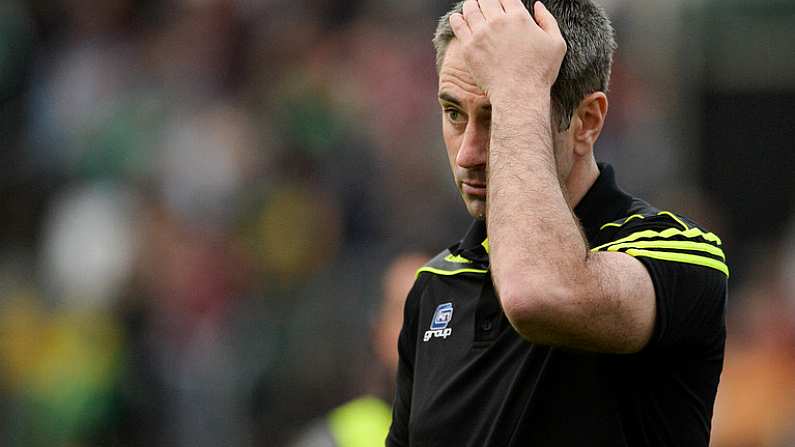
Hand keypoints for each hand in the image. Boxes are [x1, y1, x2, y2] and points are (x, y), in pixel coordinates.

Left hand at [449, 0, 566, 100]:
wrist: (518, 94)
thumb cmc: (539, 73)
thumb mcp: (557, 44)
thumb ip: (548, 20)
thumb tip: (537, 5)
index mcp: (519, 17)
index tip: (500, 2)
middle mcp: (498, 21)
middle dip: (485, 0)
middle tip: (484, 3)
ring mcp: (481, 33)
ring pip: (470, 8)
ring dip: (471, 5)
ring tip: (471, 7)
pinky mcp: (469, 47)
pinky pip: (458, 25)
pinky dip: (457, 18)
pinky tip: (458, 18)